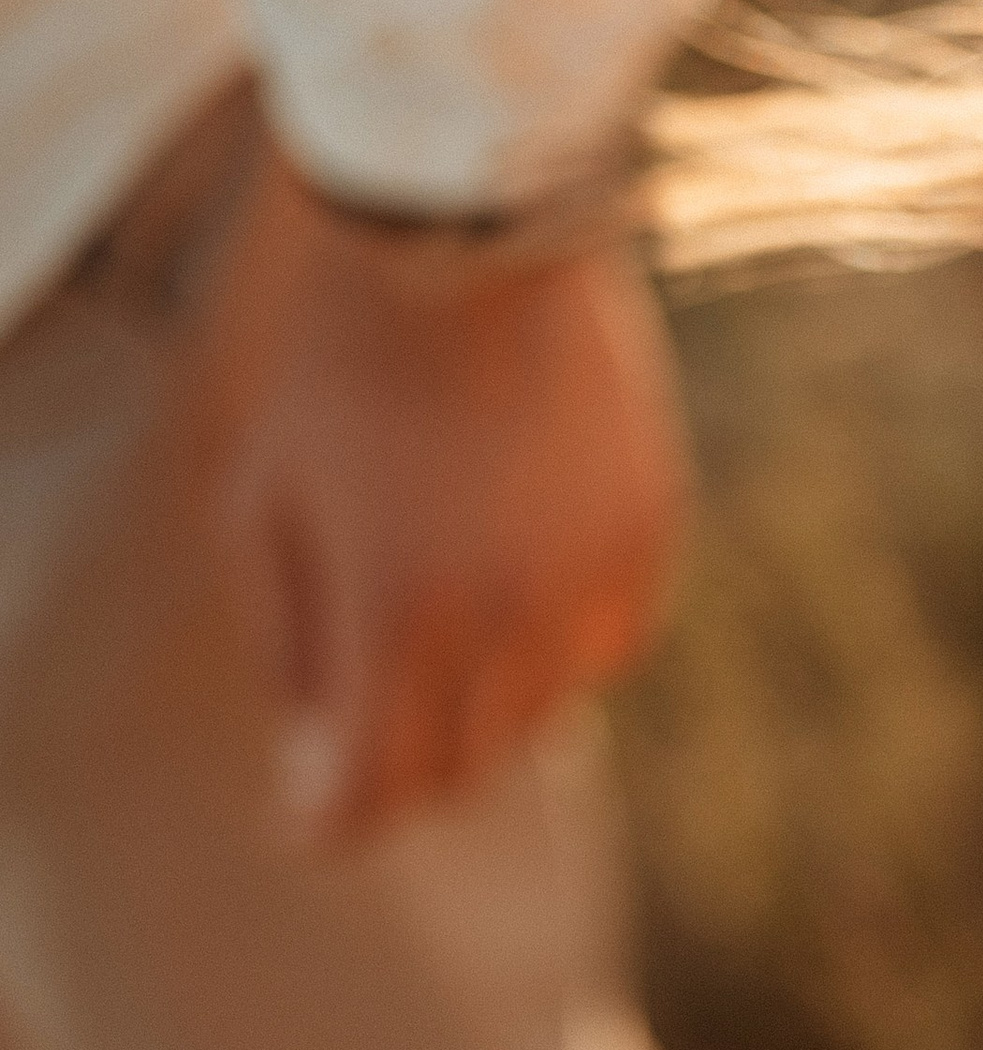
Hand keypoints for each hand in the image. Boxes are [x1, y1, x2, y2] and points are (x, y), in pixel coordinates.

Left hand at [186, 139, 691, 845]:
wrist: (466, 230)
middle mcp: (507, 621)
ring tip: (446, 628)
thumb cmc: (338, 363)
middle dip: (408, 763)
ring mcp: (592, 578)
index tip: (316, 816)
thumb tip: (316, 753)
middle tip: (372, 728)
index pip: (372, 790)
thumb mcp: (262, 504)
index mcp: (395, 620)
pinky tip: (522, 582)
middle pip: (463, 766)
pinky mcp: (653, 531)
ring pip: (544, 711)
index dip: (336, 819)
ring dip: (487, 700)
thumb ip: (287, 645)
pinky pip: (611, 640)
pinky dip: (563, 640)